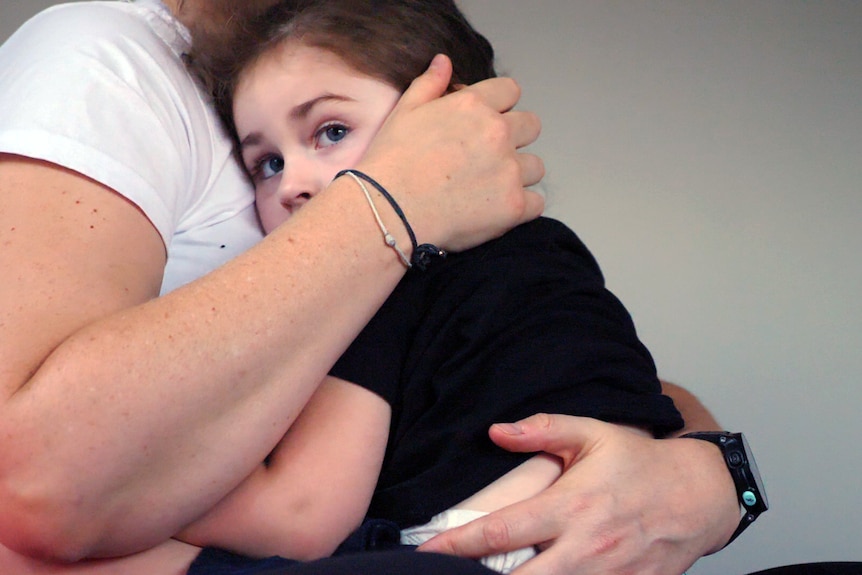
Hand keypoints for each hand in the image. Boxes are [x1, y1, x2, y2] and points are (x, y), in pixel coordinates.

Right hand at [357, 54, 544, 252]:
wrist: (389, 211)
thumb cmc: (391, 163)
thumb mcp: (404, 113)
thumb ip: (429, 84)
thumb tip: (444, 62)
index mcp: (473, 105)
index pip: (511, 91)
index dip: (500, 105)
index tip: (487, 122)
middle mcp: (497, 133)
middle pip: (531, 126)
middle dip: (515, 138)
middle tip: (488, 157)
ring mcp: (509, 170)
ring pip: (535, 166)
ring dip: (519, 174)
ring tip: (489, 187)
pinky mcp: (514, 205)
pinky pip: (536, 202)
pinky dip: (520, 206)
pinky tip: (496, 209)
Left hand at [419, 414, 739, 574]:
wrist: (701, 494)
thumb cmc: (641, 462)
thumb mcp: (593, 434)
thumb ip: (543, 430)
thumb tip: (495, 431)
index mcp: (571, 506)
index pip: (502, 531)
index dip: (459, 543)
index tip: (427, 549)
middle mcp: (585, 548)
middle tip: (444, 574)